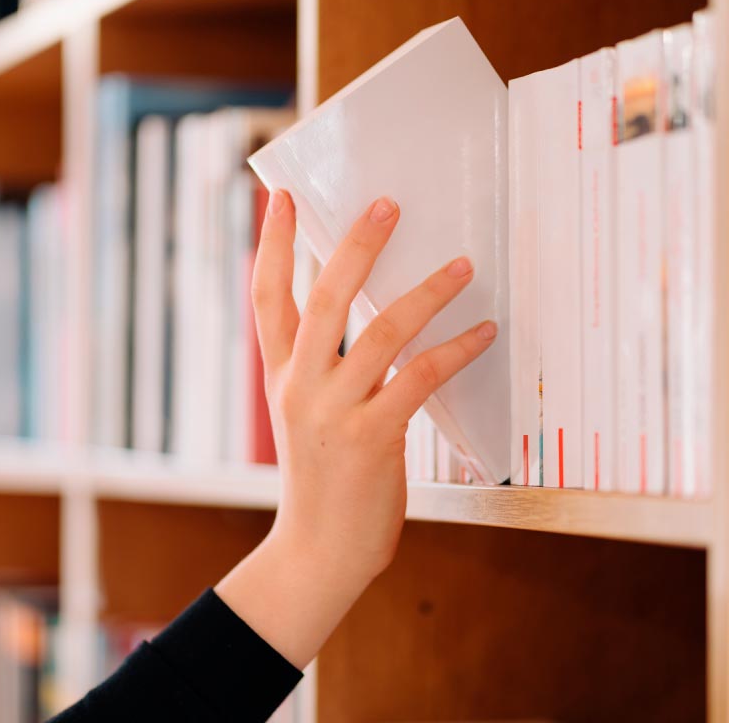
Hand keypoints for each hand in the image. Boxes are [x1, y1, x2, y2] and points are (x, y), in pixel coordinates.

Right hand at [216, 190, 495, 668]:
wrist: (316, 551)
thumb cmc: (319, 478)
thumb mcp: (304, 414)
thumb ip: (323, 367)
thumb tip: (370, 316)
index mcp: (280, 374)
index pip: (265, 295)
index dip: (272, 243)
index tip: (281, 197)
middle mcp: (300, 385)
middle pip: (325, 298)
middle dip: (356, 245)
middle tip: (387, 205)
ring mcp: (334, 411)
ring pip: (381, 331)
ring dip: (427, 292)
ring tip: (463, 264)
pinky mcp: (373, 438)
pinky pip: (420, 377)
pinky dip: (456, 349)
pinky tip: (483, 332)